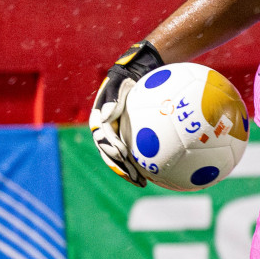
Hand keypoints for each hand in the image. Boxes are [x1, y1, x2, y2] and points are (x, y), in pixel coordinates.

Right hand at [89, 40, 164, 185]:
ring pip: (123, 158)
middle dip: (122, 169)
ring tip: (144, 182)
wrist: (137, 76)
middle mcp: (107, 132)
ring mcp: (119, 137)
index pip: (103, 140)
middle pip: (112, 155)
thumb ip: (112, 98)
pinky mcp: (131, 139)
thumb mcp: (119, 83)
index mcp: (99, 122)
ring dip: (131, 172)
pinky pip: (138, 152)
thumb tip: (106, 116)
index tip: (122, 155)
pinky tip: (160, 171)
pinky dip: (146, 162)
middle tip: (135, 178)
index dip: (111, 150)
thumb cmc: (127, 79)